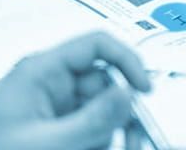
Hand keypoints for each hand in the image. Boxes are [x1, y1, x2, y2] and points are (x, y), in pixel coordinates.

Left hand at [0, 32, 151, 149]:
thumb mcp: (43, 140)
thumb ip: (90, 120)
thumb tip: (127, 94)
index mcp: (41, 70)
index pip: (97, 45)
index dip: (127, 61)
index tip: (144, 89)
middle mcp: (48, 84)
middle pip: (103, 86)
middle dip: (115, 115)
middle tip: (124, 137)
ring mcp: (50, 109)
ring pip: (98, 114)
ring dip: (102, 135)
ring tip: (88, 147)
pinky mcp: (50, 131)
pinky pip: (85, 131)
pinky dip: (91, 142)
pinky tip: (81, 148)